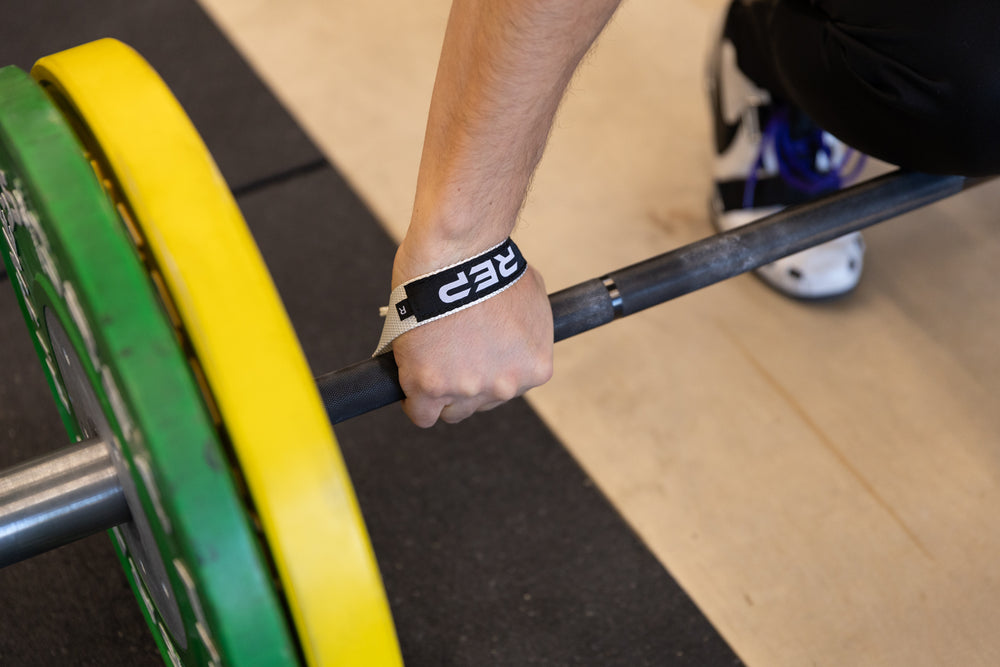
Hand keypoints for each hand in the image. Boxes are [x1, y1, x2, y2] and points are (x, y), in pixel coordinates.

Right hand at [391, 264, 553, 426]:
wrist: (458, 254)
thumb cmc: (490, 263)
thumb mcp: (530, 299)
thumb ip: (525, 328)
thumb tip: (514, 334)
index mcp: (535, 368)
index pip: (507, 387)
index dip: (487, 371)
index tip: (473, 358)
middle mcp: (506, 386)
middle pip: (480, 403)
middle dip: (466, 383)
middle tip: (449, 357)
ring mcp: (468, 388)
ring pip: (451, 410)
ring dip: (440, 392)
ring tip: (427, 364)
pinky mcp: (430, 386)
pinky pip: (421, 413)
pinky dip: (415, 402)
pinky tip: (410, 384)